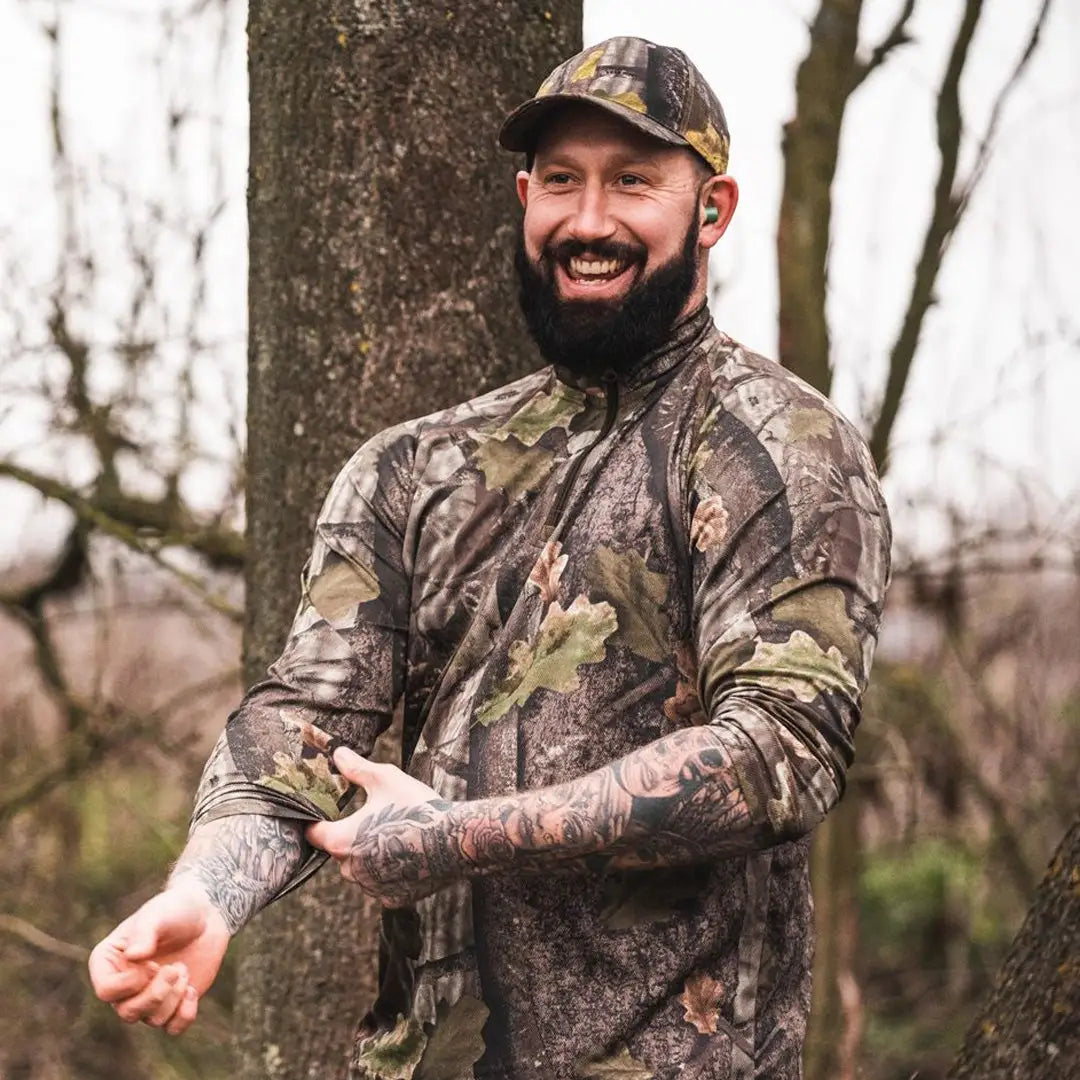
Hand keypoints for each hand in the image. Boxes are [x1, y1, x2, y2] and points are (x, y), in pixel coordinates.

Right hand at [88, 884, 230, 1034]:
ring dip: (174, 996)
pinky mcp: (172, 1003)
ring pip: (153, 1020)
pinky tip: (192, 989)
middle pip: (128, 1012)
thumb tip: (133, 956)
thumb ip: (145, 932)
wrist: (205, 915)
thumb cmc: (174, 910)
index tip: (151, 962)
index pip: (106, 990)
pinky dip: (185, 1014)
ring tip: (183, 968)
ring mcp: (147, 996)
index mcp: (108, 962)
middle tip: (175, 967)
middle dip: (156, 994)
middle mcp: (124, 985)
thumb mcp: (158, 914)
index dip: (130, 983)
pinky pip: (173, 1028)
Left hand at [306, 746, 451, 906]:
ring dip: (370, 856)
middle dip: (352, 836)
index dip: (318, 822)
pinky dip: (390, 873)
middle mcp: (351, 871)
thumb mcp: (385, 779)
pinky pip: (382, 885)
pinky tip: (408, 855)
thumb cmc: (417, 807)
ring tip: (397, 835)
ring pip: (361, 870)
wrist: (455, 839)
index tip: (328, 813)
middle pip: (340, 851)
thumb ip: (356, 769)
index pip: (314, 834)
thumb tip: (338, 753)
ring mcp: (372, 888)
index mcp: (342, 841)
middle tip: (376, 819)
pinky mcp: (392, 899)